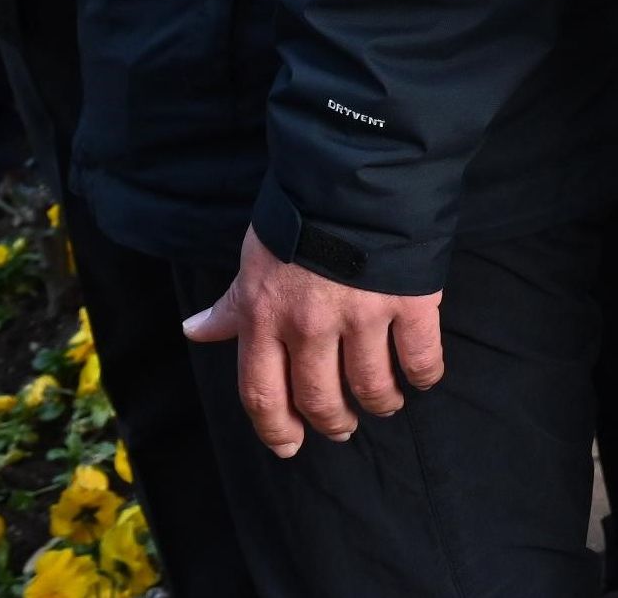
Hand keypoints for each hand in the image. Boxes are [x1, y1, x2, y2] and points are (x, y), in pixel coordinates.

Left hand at [180, 226, 443, 455]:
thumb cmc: (299, 217)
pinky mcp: (409, 301)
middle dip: (333, 422)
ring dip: (380, 403)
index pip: (262, 394)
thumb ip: (231, 305)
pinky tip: (421, 378)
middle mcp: (310, 326)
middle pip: (319, 398)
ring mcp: (362, 315)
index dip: (275, 429)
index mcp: (265, 318)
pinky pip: (420, 356)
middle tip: (344, 428)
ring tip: (386, 403)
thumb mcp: (254, 261)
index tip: (290, 446)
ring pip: (371, 385)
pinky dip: (423, 374)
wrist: (355, 172)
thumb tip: (194, 331)